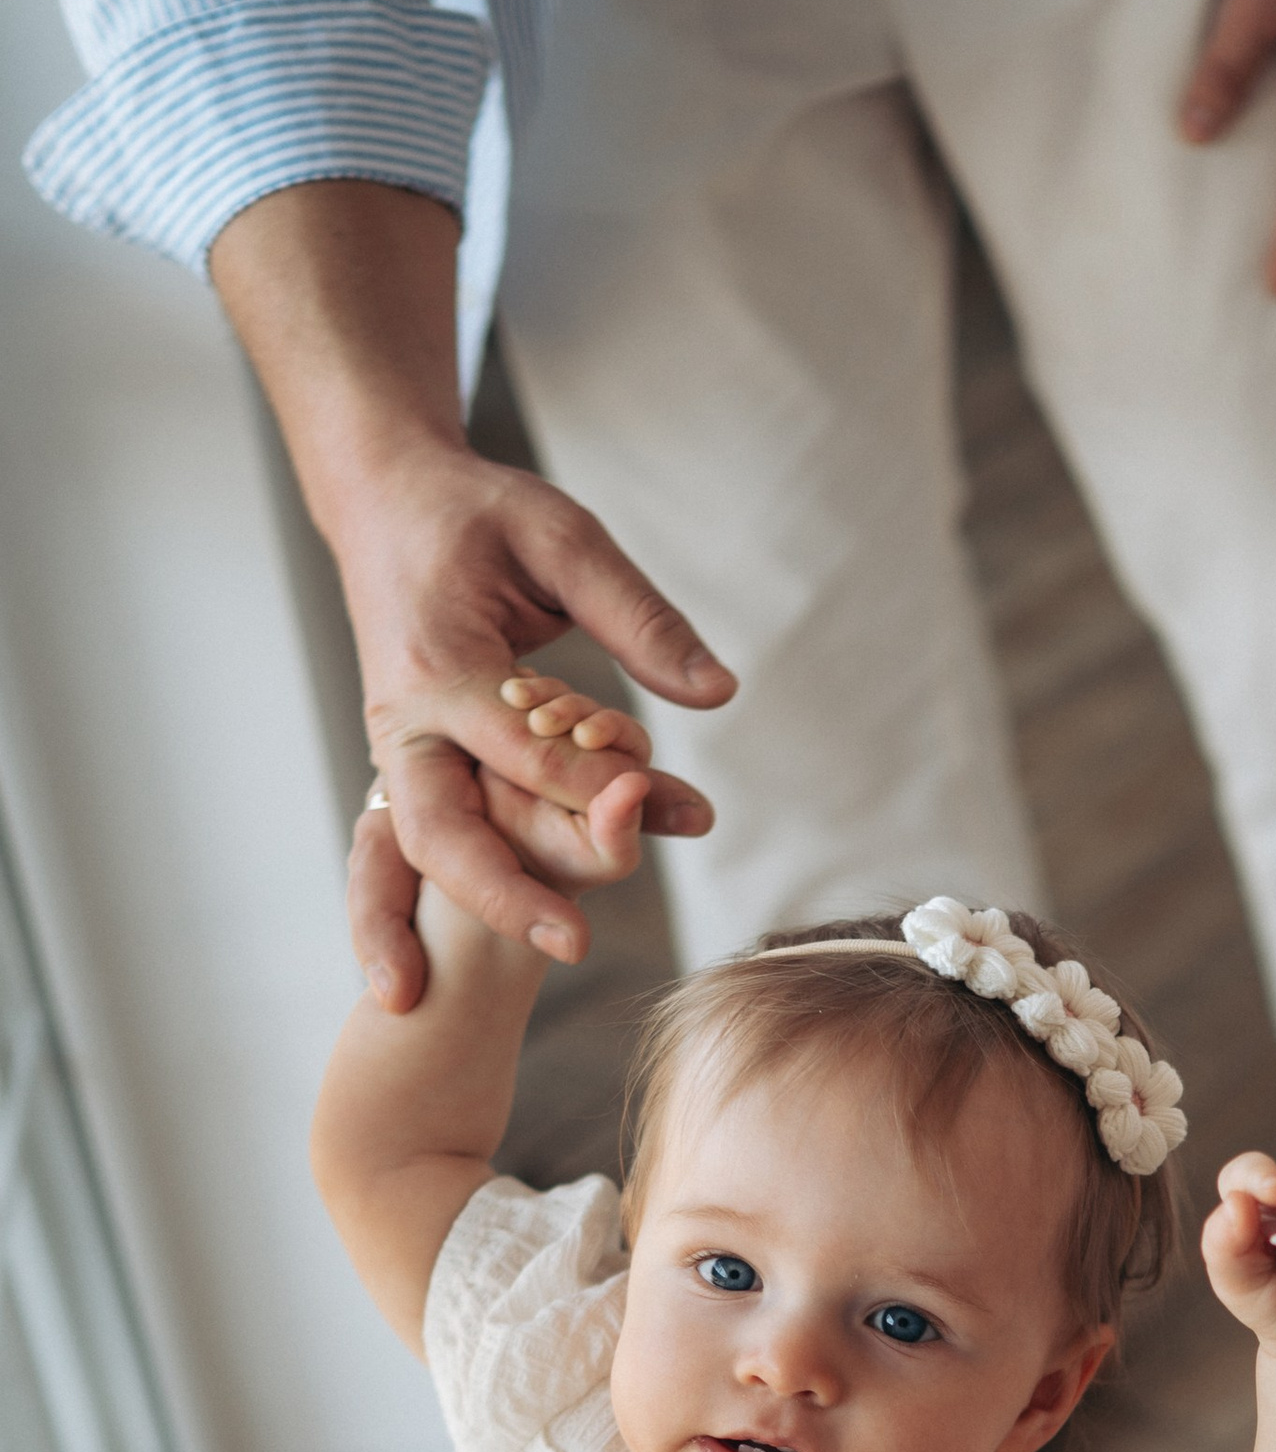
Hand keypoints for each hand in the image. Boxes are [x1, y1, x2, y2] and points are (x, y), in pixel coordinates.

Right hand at [336, 439, 727, 1007]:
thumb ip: (638, 616)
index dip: (592, 787)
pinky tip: (515, 934)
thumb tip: (717, 693)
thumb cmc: (479, 516)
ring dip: (482, 908)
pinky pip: (432, 840)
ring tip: (557, 949)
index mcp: (439, 663)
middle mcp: (404, 721)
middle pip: (441, 832)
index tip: (657, 813)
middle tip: (575, 947)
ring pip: (427, 852)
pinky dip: (463, 891)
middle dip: (503, 896)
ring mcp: (399, 751)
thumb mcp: (563, 540)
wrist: (383, 502)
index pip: (522, 750)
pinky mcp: (412, 766)